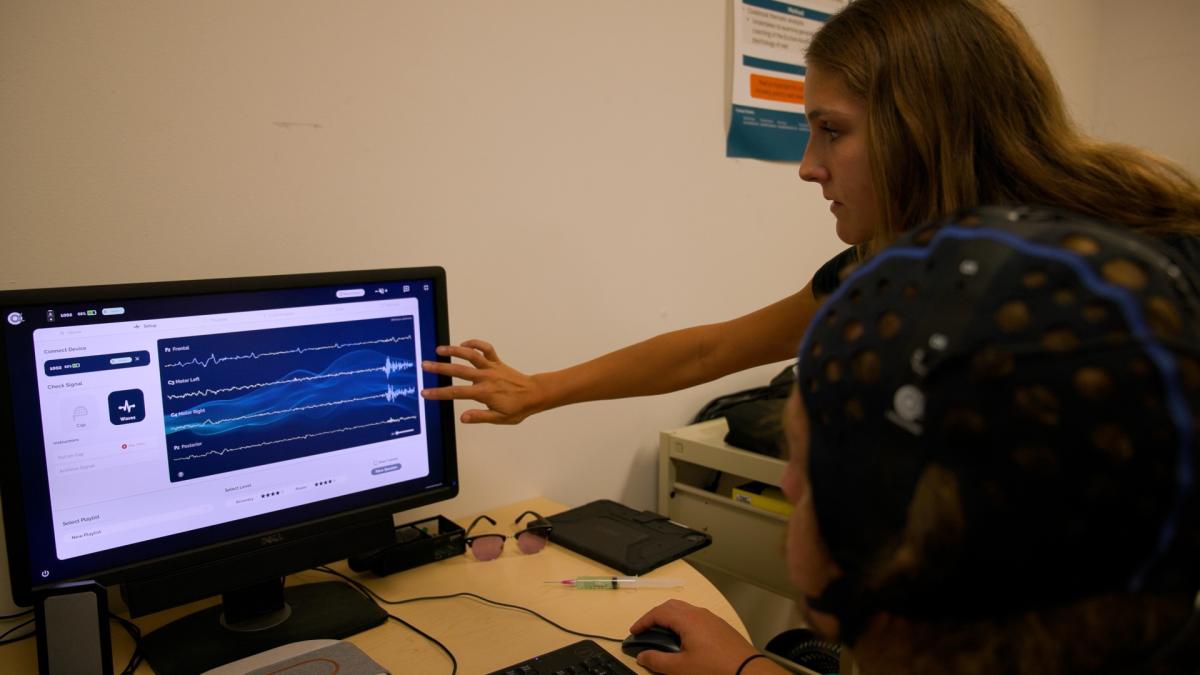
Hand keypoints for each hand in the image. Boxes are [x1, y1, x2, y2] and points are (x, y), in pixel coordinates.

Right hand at [420, 339, 546, 423]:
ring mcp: (491, 368)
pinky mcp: (498, 362)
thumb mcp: (499, 418)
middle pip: (458, 370)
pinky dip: (476, 344)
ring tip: (439, 349)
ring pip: (471, 355)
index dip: (439, 393)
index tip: (426, 393)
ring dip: (454, 350)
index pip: (456, 392)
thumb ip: (480, 417)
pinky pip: (486, 349)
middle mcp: (486, 377)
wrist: (534, 394)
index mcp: (483, 392)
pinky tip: (464, 344)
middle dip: (440, 368)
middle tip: (424, 365)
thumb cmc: (518, 408)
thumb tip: (462, 418)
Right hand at [628, 600, 776, 674]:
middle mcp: (699, 613)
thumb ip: (657, 661)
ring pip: (685, 610)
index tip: (633, 632)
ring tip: (662, 634)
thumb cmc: (713, 668)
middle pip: (671, 606)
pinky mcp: (721, 627)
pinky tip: (684, 639)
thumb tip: (642, 656)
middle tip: (645, 630)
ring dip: (670, 618)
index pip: (658, 612)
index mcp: (687, 619)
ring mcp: (712, 618)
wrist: (748, 671)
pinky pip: (696, 617)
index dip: (643, 621)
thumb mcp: (680, 668)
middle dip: (655, 615)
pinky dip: (683, 623)